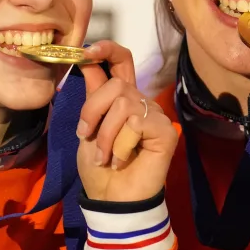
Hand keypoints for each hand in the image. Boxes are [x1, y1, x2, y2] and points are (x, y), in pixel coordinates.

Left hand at [75, 40, 177, 203]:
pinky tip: (123, 160)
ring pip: (123, 104)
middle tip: (85, 136)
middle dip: (92, 111)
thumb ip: (92, 95)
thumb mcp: (87, 127)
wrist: (112, 199)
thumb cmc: (99, 167)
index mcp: (121, 98)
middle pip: (116, 85)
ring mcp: (155, 116)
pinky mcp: (165, 131)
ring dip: (105, 135)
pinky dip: (121, 144)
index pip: (121, 61)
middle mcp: (140, 102)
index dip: (106, 49)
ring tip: (105, 157)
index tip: (86, 51)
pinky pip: (136, 123)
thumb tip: (84, 58)